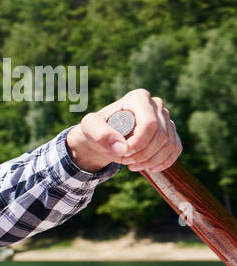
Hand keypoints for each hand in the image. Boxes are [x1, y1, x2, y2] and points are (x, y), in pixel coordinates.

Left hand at [66, 89, 181, 172]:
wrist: (102, 137)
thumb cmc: (96, 130)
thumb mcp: (90, 129)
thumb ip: (101, 135)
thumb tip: (122, 148)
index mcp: (138, 98)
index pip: (149, 124)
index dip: (139, 143)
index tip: (123, 153)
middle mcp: (156, 104)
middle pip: (161, 135)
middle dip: (143, 154)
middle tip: (125, 161)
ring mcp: (165, 118)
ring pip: (169, 144)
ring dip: (151, 160)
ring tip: (132, 165)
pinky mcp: (170, 132)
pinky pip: (175, 149)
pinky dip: (163, 162)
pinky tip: (150, 168)